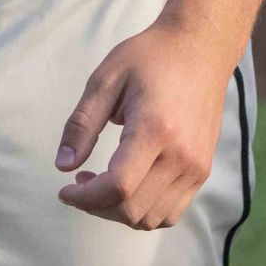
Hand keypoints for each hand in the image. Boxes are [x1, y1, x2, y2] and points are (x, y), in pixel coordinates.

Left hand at [55, 19, 236, 230]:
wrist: (200, 46)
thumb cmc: (152, 57)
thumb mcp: (107, 79)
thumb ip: (82, 124)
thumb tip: (63, 165)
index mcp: (155, 128)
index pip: (118, 186)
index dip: (85, 198)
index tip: (66, 189)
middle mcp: (181, 155)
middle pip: (132, 209)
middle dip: (97, 206)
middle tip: (81, 183)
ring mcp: (196, 166)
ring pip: (151, 218)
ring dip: (119, 212)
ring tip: (103, 184)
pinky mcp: (202, 170)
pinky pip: (171, 212)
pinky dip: (144, 211)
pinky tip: (129, 187)